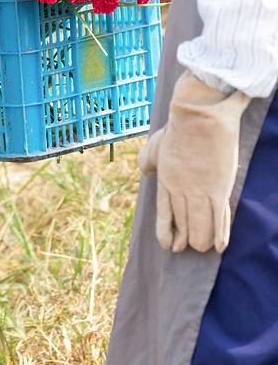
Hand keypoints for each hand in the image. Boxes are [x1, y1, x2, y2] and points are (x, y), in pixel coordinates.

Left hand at [142, 70, 249, 253]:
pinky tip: (219, 247)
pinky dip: (219, 233)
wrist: (199, 115)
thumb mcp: (156, 145)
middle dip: (186, 237)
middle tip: (188, 248)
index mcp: (165, 180)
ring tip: (201, 249)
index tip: (169, 244)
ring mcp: (200, 190)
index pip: (165, 212)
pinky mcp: (218, 188)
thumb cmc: (179, 126)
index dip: (166, 230)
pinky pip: (219, 217)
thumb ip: (149, 160)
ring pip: (201, 224)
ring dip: (201, 239)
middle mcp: (181, 189)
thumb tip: (145, 171)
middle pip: (184, 221)